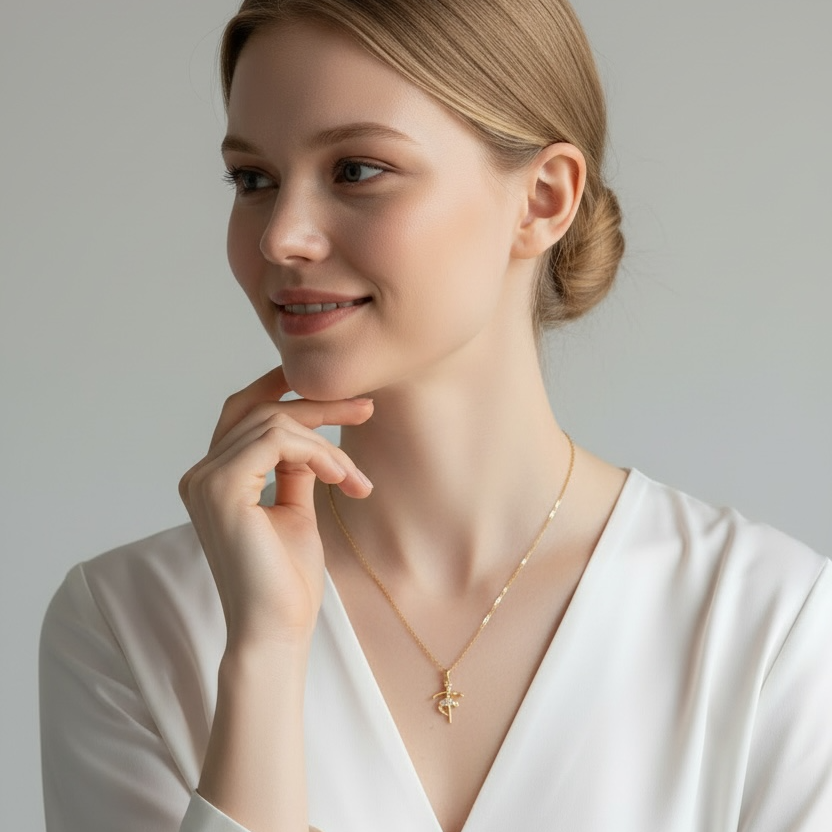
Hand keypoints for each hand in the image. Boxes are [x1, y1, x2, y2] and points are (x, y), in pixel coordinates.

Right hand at [179, 366, 372, 649]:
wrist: (277, 630)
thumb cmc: (287, 581)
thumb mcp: (294, 510)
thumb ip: (294, 471)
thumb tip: (310, 438)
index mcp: (214, 479)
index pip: (244, 414)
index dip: (281, 388)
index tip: (332, 388)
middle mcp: (201, 474)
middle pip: (260, 409)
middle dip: (318, 405)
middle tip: (367, 408)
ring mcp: (206, 479)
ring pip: (274, 423)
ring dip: (327, 444)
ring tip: (355, 479)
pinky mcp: (222, 488)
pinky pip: (277, 441)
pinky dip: (317, 452)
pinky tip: (341, 478)